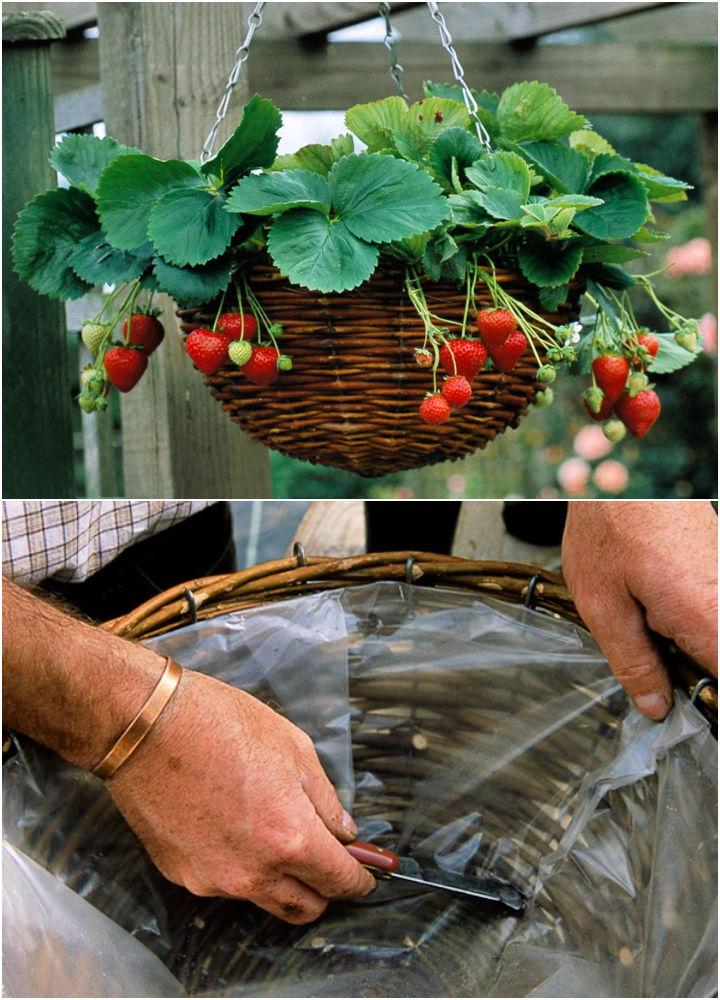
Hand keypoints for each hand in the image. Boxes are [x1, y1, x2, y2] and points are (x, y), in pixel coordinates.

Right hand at [109, 669, 374, 922]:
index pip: (340, 883)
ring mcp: (214, 880)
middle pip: (304, 909)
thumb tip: (343, 832)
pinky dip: (238, 865)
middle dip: (323, 889)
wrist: (146, 725)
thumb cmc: (221, 724)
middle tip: (325, 859)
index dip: (360, 881)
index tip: (365, 875)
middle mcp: (253, 872)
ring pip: (263, 899)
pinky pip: (223, 882)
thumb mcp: (293, 747)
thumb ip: (324, 799)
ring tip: (270, 831)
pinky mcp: (182, 875)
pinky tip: (229, 824)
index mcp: (290, 837)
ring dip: (279, 879)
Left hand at [562, 501, 716, 719]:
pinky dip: (688, 617)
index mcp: (707, 619)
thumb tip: (655, 706)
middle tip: (652, 672)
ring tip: (647, 625)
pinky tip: (655, 604)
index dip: (705, 704)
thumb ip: (633, 661)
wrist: (625, 472)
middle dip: (691, 673)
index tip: (677, 711)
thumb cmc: (609, 527)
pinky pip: (711, 609)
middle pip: (718, 659)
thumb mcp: (603, 604)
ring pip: (714, 635)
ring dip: (688, 645)